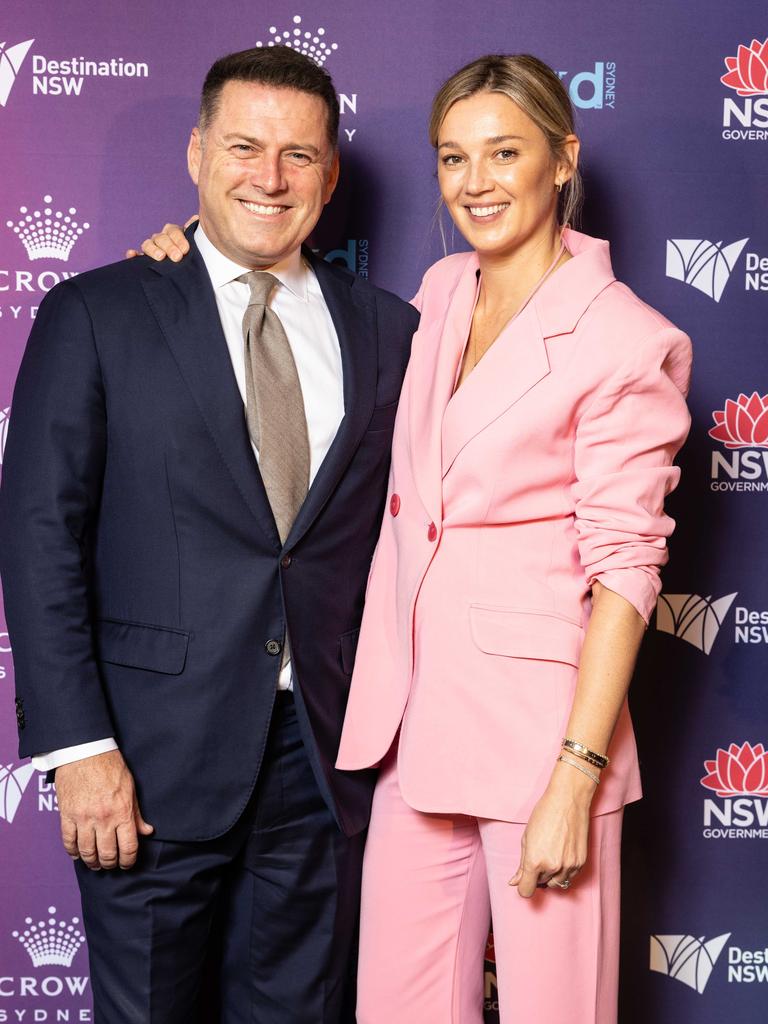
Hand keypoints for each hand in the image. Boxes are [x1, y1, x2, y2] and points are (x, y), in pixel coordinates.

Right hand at [55, 749, 153, 869]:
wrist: (85, 751)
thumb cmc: (110, 766)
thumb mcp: (131, 788)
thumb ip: (136, 813)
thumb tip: (146, 831)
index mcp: (122, 812)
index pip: (128, 847)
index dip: (128, 861)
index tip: (127, 864)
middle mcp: (103, 819)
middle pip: (107, 854)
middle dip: (111, 863)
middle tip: (112, 864)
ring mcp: (83, 818)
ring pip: (87, 852)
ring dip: (92, 862)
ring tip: (96, 863)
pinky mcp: (66, 815)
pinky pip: (68, 842)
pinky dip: (73, 852)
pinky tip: (78, 854)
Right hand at [125, 216, 197, 260]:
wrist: (189, 276)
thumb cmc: (194, 259)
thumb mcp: (197, 247)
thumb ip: (195, 234)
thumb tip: (195, 219)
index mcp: (174, 233)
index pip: (174, 231)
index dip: (179, 239)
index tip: (185, 250)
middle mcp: (161, 239)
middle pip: (161, 238)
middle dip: (169, 247)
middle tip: (177, 257)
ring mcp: (152, 249)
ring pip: (148, 244)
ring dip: (153, 249)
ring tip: (160, 257)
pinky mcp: (143, 260)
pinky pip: (136, 255)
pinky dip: (133, 254)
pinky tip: (132, 254)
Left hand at [508, 761, 595, 897]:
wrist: (568, 800)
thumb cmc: (544, 815)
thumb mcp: (526, 838)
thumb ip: (521, 864)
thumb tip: (514, 882)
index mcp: (534, 861)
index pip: (526, 891)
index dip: (523, 885)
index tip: (524, 878)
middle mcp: (552, 867)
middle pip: (541, 885)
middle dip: (537, 875)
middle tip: (539, 855)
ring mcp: (568, 866)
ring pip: (556, 883)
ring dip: (551, 875)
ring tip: (550, 854)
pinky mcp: (581, 862)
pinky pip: (569, 876)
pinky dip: (564, 871)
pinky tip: (561, 853)